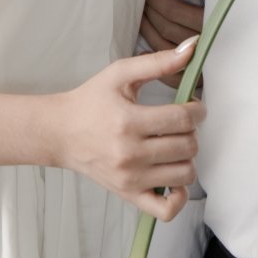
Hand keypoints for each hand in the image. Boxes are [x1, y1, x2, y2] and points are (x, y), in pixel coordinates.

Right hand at [55, 41, 204, 221]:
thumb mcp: (120, 74)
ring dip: (187, 158)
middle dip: (192, 131)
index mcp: (128, 122)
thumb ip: (158, 61)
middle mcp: (130, 154)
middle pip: (188, 147)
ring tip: (174, 145)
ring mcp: (130, 180)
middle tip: (179, 124)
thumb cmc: (91, 101)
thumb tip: (193, 46)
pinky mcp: (129, 195)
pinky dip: (179, 196)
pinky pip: (166, 210)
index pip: (183, 119)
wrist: (60, 133)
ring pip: (185, 175)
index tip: (193, 105)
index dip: (197, 110)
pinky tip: (172, 176)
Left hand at [140, 0, 206, 87]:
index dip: (157, 0)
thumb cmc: (241, 7)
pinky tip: (146, 50)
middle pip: (166, 28)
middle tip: (141, 0)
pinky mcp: (201, 79)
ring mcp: (202, 64)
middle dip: (150, 12)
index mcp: (210, 22)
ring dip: (148, 31)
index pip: (174, 12)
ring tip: (142, 16)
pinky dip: (157, 61)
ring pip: (164, 47)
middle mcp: (206, 44)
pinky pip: (172, 75)